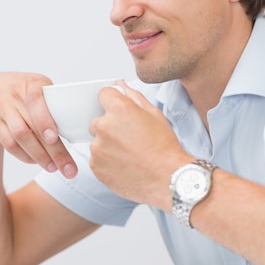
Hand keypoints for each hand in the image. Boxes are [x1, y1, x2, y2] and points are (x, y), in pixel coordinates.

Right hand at [0, 72, 77, 177]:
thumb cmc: (23, 91)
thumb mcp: (39, 87)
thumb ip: (54, 103)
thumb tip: (78, 128)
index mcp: (33, 84)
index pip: (36, 101)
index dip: (44, 120)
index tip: (54, 137)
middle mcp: (15, 96)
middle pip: (32, 126)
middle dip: (53, 150)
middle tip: (68, 168)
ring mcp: (2, 110)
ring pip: (20, 137)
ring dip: (38, 156)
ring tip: (53, 168)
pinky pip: (9, 144)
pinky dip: (24, 156)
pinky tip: (36, 161)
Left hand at [89, 82, 192, 209]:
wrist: (168, 178)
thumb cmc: (165, 147)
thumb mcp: (155, 115)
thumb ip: (134, 97)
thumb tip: (121, 86)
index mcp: (119, 109)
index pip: (103, 94)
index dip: (112, 102)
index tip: (120, 112)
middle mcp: (104, 127)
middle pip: (98, 120)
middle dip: (110, 127)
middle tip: (130, 138)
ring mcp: (98, 148)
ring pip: (97, 142)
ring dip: (108, 146)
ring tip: (130, 154)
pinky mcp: (96, 167)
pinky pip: (97, 159)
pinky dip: (107, 162)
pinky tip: (126, 165)